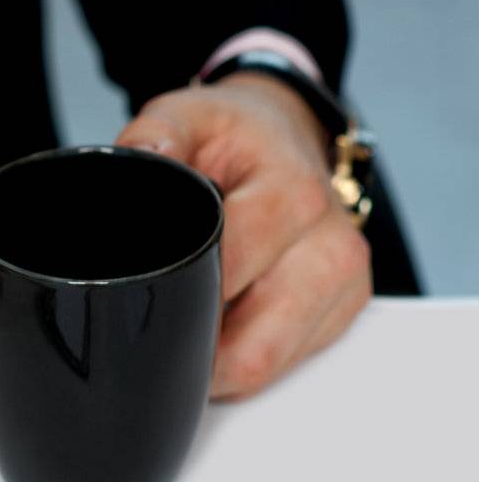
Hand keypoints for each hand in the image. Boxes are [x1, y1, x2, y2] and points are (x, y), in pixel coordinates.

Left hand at [116, 72, 371, 397]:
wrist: (287, 132)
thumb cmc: (234, 136)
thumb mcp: (188, 118)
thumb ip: (156, 138)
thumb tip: (141, 160)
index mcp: (292, 194)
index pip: (227, 273)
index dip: (175, 297)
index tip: (136, 304)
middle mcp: (329, 242)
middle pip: (248, 341)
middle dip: (190, 342)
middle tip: (146, 326)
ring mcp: (342, 281)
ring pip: (264, 363)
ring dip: (214, 362)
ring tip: (178, 329)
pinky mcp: (346, 306)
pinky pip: (281, 364)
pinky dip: (241, 358)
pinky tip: (219, 327)